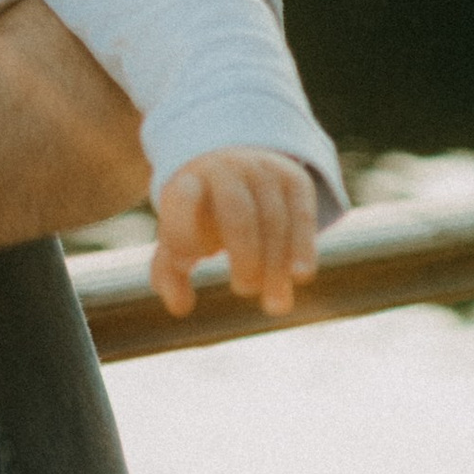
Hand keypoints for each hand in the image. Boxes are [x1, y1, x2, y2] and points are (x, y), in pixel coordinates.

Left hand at [151, 149, 321, 319]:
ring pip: (273, 219)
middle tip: (244, 290)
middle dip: (244, 254)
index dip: (182, 231)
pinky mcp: (293, 179)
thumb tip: (180, 307)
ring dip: (276, 265)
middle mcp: (226, 170)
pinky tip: (300, 276)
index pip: (182, 199)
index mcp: (188, 182)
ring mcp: (262, 170)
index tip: (185, 264)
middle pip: (237, 211)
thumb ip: (170, 273)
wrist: (235, 165)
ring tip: (274, 305)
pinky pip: (302, 214)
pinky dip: (303, 246)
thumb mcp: (178, 236)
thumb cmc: (201, 214)